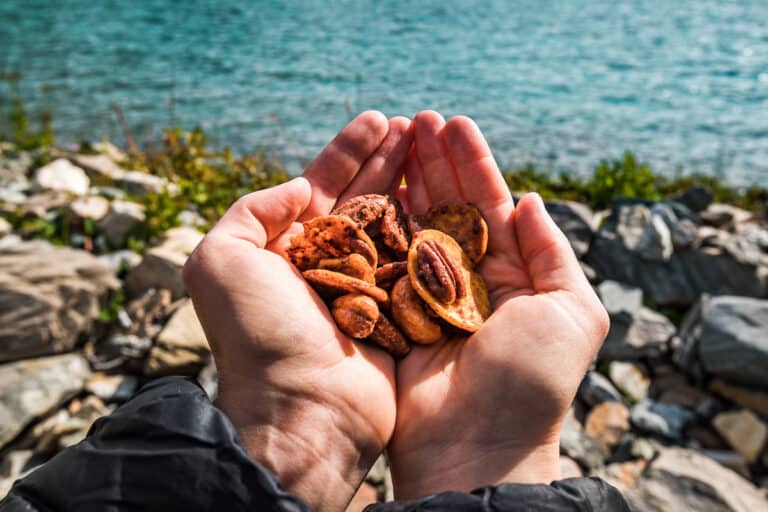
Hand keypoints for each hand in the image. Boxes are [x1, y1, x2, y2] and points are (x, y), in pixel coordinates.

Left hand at [183, 111, 411, 510]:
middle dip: (388, 159)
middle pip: (363, 198)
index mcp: (285, 250)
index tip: (379, 119)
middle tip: (417, 124)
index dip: (349, 151)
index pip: (321, 187)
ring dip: (413, 183)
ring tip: (436, 147)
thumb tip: (298, 188)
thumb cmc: (259, 334)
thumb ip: (251, 211)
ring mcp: (365, 288)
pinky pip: (417, 260)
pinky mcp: (398, 312)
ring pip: (394, 223)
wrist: (303, 408)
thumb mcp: (221, 260)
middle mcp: (325, 265)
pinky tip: (448, 196)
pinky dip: (431, 227)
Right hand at [388, 111, 608, 497]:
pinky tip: (374, 186)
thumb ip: (553, 254)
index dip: (474, 164)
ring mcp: (427, 296)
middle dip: (436, 162)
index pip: (491, 206)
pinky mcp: (392, 313)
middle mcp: (470, 281)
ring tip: (397, 135)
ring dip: (408, 180)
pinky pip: (385, 261)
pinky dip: (379, 223)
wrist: (475, 446)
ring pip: (416, 225)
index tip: (454, 124)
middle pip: (450, 207)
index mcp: (514, 277)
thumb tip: (531, 200)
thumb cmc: (532, 380)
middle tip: (419, 118)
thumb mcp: (572, 311)